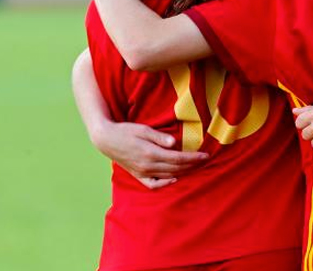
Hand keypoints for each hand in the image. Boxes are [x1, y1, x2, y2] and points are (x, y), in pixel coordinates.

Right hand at [92, 121, 207, 189]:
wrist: (106, 140)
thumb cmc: (126, 131)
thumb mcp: (143, 129)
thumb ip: (159, 137)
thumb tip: (174, 143)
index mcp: (150, 153)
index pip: (178, 158)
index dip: (193, 158)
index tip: (205, 155)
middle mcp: (148, 166)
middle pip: (176, 168)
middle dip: (192, 165)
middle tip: (205, 160)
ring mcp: (142, 173)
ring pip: (168, 176)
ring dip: (183, 172)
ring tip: (195, 167)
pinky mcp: (138, 175)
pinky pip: (154, 184)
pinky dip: (165, 183)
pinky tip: (175, 179)